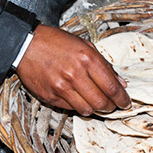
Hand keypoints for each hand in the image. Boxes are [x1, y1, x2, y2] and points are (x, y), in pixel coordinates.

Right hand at [14, 25, 131, 115]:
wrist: (26, 45)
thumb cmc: (55, 42)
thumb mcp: (84, 45)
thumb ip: (104, 64)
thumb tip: (120, 82)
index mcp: (86, 58)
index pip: (111, 86)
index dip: (122, 98)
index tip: (126, 102)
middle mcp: (75, 74)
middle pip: (101, 102)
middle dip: (111, 107)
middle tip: (113, 106)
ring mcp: (61, 87)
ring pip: (87, 109)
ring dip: (95, 109)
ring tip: (97, 103)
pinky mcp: (50, 96)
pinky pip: (71, 109)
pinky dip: (79, 106)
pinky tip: (80, 99)